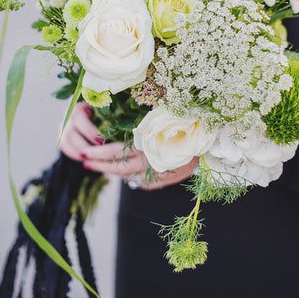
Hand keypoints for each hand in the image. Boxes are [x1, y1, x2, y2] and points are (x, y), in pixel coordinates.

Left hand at [59, 102, 197, 189]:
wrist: (215, 142)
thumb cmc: (190, 122)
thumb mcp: (165, 116)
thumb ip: (144, 121)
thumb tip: (120, 118)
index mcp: (151, 145)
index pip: (118, 153)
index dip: (99, 153)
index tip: (84, 151)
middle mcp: (154, 162)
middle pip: (119, 168)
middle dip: (99, 165)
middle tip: (83, 159)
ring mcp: (161, 174)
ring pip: (128, 176)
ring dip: (111, 170)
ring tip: (97, 163)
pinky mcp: (166, 179)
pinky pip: (142, 182)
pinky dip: (129, 176)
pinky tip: (121, 169)